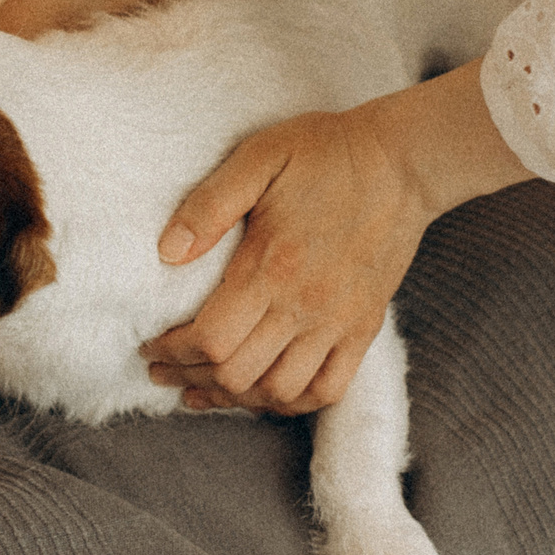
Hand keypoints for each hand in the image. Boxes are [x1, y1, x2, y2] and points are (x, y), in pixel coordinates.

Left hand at [140, 61, 531, 413]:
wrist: (402, 162)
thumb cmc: (325, 153)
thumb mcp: (258, 157)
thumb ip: (209, 205)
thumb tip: (167, 252)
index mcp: (272, 265)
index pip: (210, 339)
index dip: (172, 352)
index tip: (151, 348)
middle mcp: (306, 304)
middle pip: (238, 374)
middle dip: (191, 378)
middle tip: (165, 371)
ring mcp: (339, 321)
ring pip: (280, 391)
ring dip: (236, 397)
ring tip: (207, 387)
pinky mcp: (365, 327)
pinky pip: (328, 389)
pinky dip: (292, 402)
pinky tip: (267, 391)